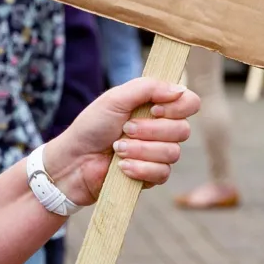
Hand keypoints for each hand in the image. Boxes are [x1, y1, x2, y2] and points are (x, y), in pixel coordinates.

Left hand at [42, 78, 200, 205]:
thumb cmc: (91, 126)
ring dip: (141, 150)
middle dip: (151, 131)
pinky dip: (140, 169)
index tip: (154, 109)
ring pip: (172, 153)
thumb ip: (147, 87)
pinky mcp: (152, 176)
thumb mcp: (115, 98)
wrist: (73, 161)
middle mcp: (162, 129)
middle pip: (183, 130)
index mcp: (156, 106)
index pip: (189, 102)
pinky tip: (121, 167)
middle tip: (125, 129)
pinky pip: (162, 173)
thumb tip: (179, 89)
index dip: (178, 107)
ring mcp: (158, 153)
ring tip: (118, 149)